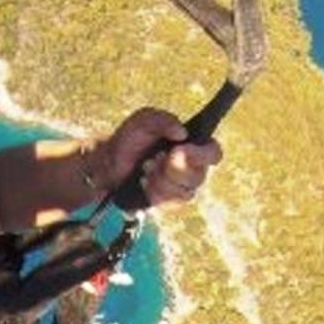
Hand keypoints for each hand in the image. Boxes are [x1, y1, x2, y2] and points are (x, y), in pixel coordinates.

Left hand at [96, 107, 222, 207]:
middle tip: (154, 159)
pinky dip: (154, 192)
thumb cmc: (129, 139)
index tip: (180, 150)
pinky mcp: (168, 202)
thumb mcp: (143, 120)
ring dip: (161, 180)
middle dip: (172, 169)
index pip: (214, 153)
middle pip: (199, 176)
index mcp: (192, 145)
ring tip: (145, 169)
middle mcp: (192, 168)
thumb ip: (163, 120)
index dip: (202, 155)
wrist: (109, 163)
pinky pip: (170, 203)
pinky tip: (143, 182)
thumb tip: (182, 133)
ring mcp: (181, 187)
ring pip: (185, 193)